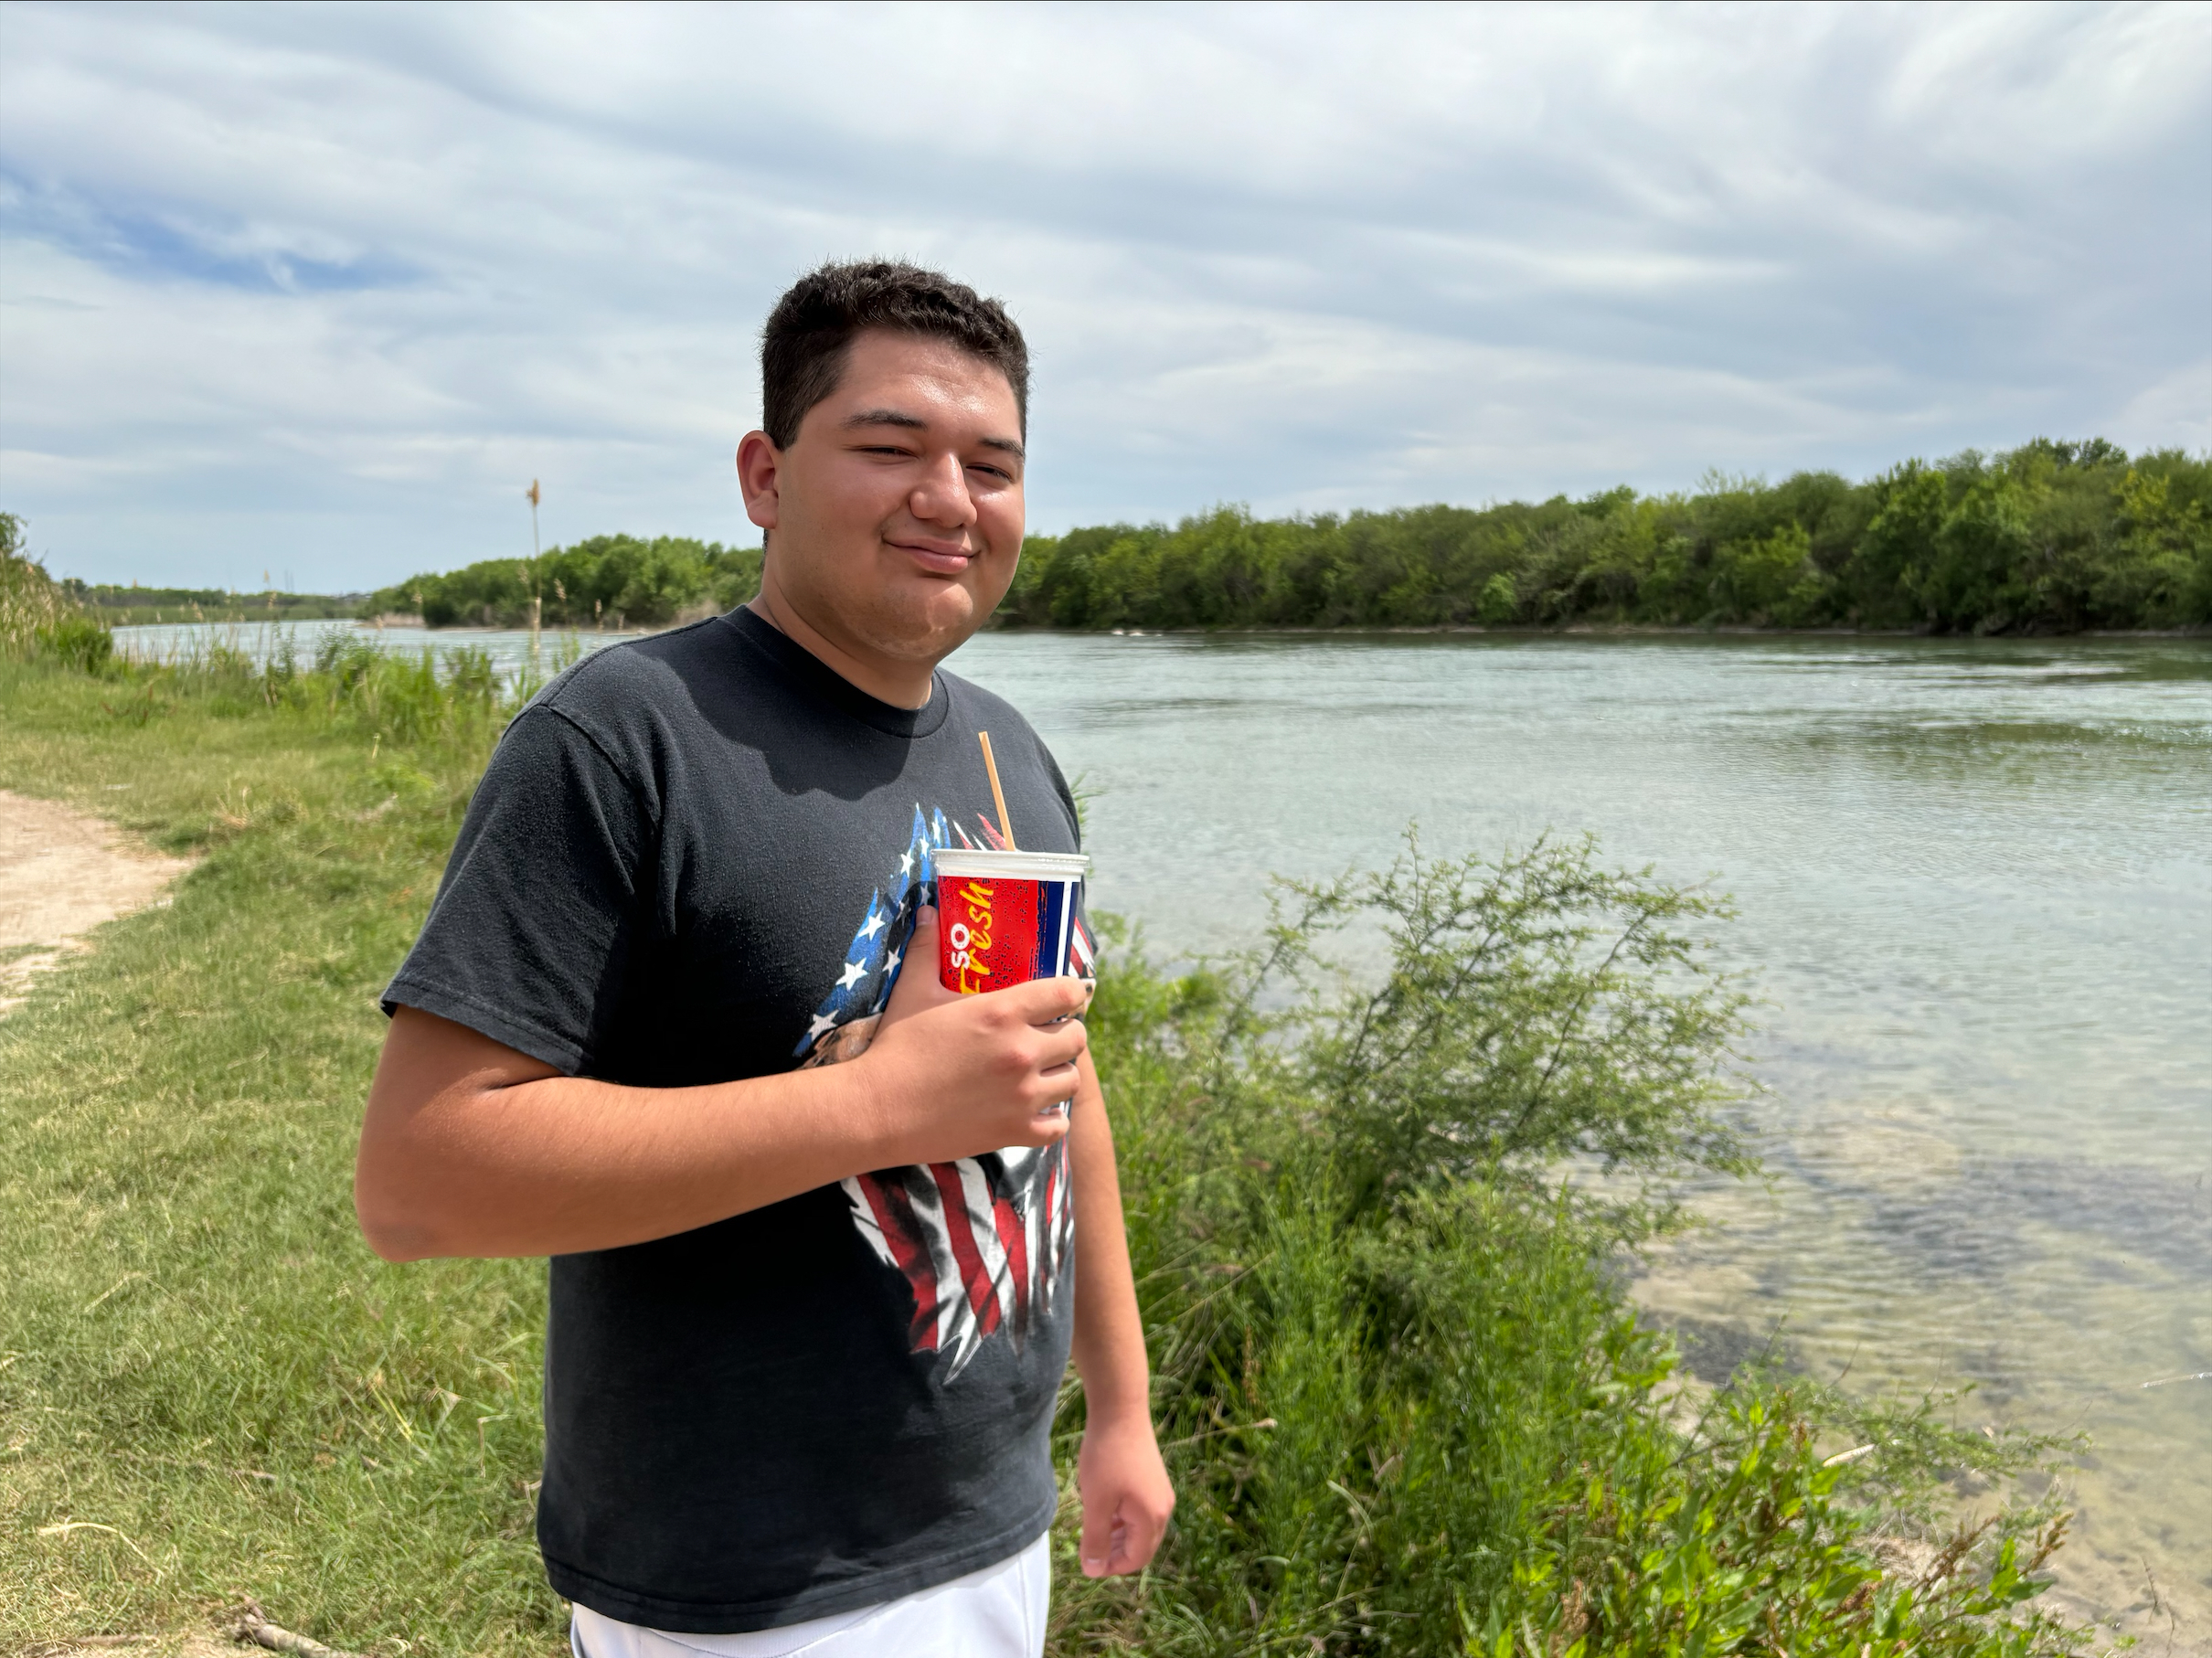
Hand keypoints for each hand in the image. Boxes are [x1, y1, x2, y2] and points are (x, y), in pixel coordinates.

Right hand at [855, 906, 1088, 1166]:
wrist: (877, 1110)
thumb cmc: (896, 1048)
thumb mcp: (912, 992)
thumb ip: (927, 950)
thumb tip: (929, 912)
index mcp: (1002, 1012)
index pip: (1067, 993)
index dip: (1070, 994)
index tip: (1062, 999)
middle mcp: (1021, 1051)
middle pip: (1077, 1037)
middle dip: (1065, 1033)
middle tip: (1046, 1036)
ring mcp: (1023, 1095)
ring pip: (1072, 1080)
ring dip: (1059, 1073)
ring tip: (1040, 1072)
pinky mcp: (1016, 1131)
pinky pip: (1058, 1126)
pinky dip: (1050, 1118)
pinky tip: (1032, 1108)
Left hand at [1077, 1412, 1173, 1576]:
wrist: (1120, 1410)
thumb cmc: (1106, 1457)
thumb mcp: (1096, 1502)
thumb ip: (1095, 1539)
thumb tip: (1093, 1570)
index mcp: (1152, 1518)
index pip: (1136, 1559)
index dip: (1111, 1567)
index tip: (1087, 1563)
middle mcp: (1163, 1508)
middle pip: (1142, 1546)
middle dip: (1116, 1553)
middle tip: (1089, 1551)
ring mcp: (1161, 1492)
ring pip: (1141, 1529)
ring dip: (1119, 1537)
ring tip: (1093, 1533)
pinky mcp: (1154, 1479)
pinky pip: (1142, 1511)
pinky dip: (1124, 1519)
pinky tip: (1105, 1511)